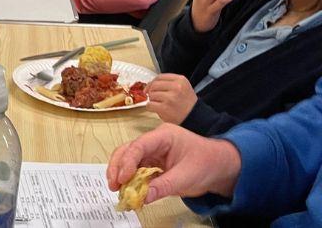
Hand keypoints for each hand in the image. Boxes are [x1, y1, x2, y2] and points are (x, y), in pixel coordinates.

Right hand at [107, 124, 241, 202]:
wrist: (221, 167)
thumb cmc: (207, 164)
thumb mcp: (187, 177)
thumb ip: (163, 186)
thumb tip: (141, 197)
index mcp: (164, 136)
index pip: (139, 146)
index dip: (127, 162)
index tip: (122, 179)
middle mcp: (154, 141)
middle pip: (127, 150)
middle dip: (117, 167)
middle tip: (113, 185)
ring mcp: (152, 151)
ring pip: (128, 159)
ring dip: (120, 174)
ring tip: (117, 189)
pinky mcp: (152, 163)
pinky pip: (136, 170)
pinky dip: (130, 180)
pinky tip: (127, 190)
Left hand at [145, 74, 197, 123]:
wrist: (194, 118)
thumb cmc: (186, 104)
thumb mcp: (182, 87)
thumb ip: (169, 83)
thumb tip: (150, 84)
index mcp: (181, 80)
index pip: (160, 77)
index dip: (152, 82)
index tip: (149, 87)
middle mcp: (176, 87)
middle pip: (154, 85)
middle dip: (151, 91)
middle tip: (154, 97)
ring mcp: (170, 97)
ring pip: (151, 95)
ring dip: (152, 100)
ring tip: (160, 104)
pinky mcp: (165, 108)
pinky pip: (150, 105)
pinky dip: (150, 107)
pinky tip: (157, 109)